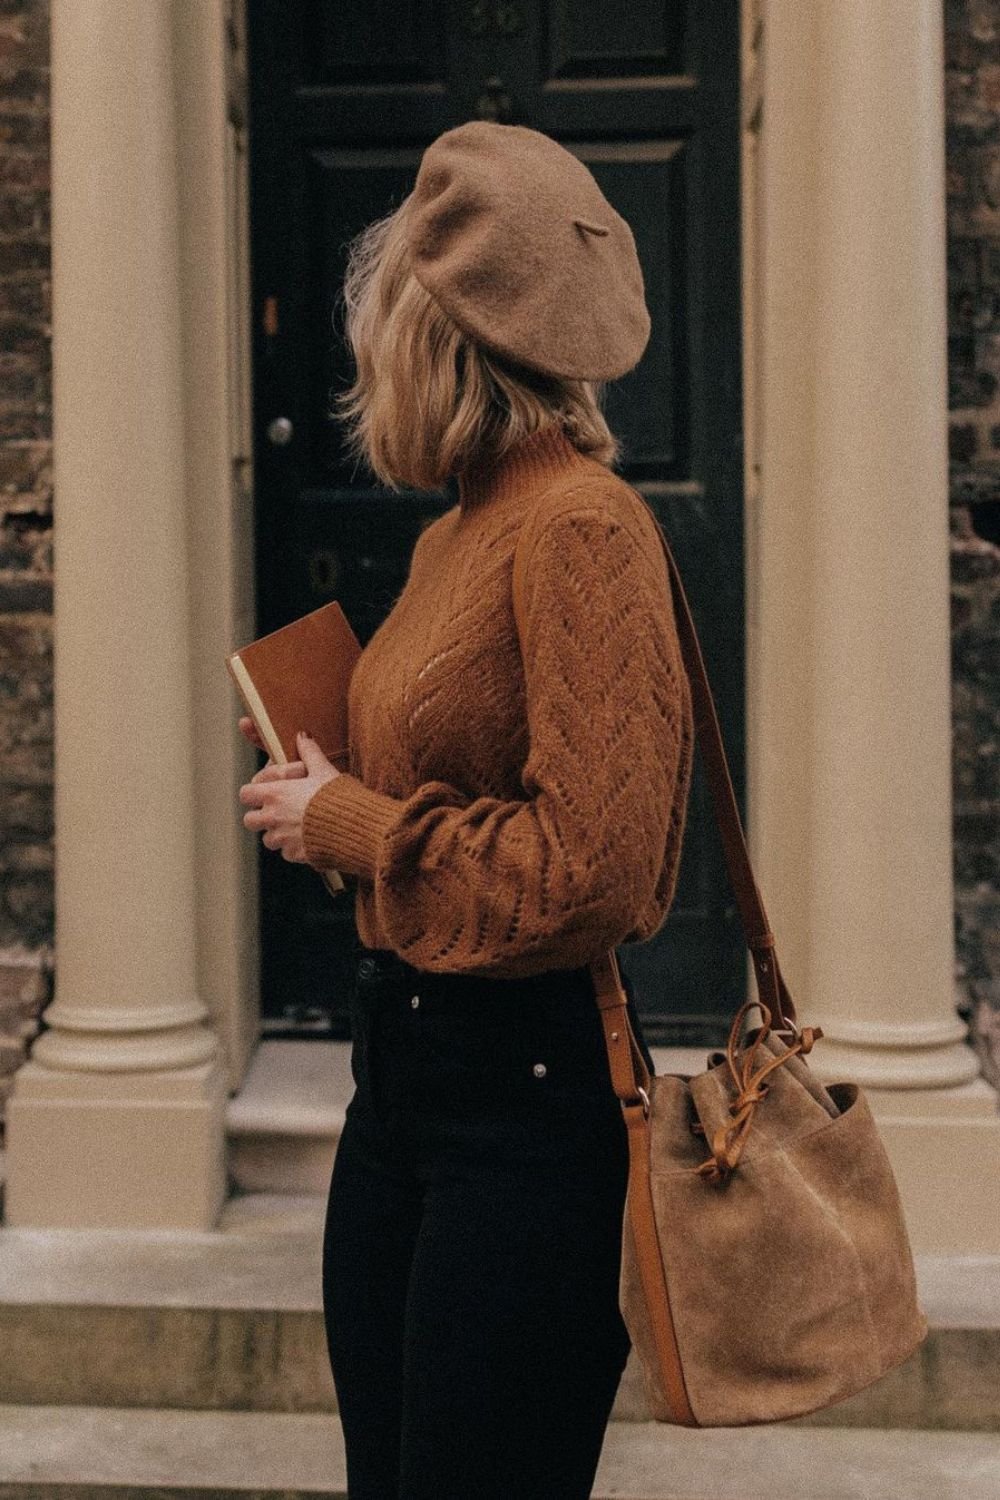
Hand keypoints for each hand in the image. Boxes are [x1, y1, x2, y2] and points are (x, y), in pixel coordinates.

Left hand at [238, 729, 339, 863]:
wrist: (354, 827)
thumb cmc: (338, 796)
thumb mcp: (324, 769)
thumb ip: (310, 753)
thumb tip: (302, 737)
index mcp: (276, 794)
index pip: (245, 794)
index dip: (252, 793)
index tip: (263, 791)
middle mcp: (274, 817)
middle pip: (250, 821)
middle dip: (260, 817)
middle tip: (276, 811)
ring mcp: (283, 838)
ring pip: (268, 840)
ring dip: (277, 834)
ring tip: (295, 825)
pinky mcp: (296, 854)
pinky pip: (287, 853)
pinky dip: (294, 847)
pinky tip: (308, 838)